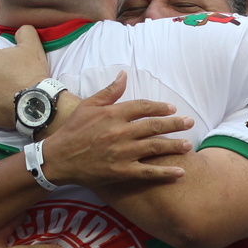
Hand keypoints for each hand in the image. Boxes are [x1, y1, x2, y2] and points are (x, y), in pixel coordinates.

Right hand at [44, 72, 191, 185]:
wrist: (57, 159)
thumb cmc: (72, 130)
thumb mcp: (88, 106)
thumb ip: (109, 91)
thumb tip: (124, 74)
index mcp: (113, 114)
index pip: (143, 107)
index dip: (159, 107)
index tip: (172, 108)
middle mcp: (120, 132)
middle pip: (154, 126)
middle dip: (174, 124)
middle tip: (189, 122)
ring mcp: (122, 152)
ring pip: (154, 147)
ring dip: (174, 145)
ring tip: (187, 145)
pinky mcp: (121, 171)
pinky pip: (147, 171)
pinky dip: (165, 172)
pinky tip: (180, 172)